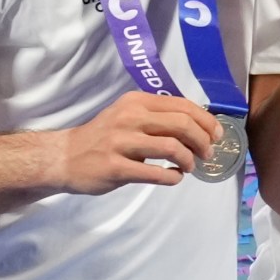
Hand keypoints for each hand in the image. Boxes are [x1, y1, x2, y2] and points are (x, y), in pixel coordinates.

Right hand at [54, 93, 222, 192]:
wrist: (64, 157)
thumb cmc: (102, 137)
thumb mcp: (127, 115)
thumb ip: (158, 116)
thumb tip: (200, 125)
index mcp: (136, 102)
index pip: (183, 106)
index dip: (206, 121)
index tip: (216, 135)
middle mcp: (129, 118)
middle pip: (183, 125)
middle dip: (203, 141)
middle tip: (206, 153)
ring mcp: (121, 142)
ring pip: (173, 148)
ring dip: (189, 160)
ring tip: (189, 167)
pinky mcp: (115, 167)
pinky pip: (156, 173)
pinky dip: (173, 177)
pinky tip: (174, 177)